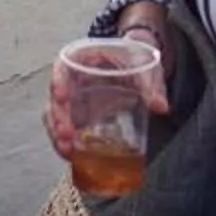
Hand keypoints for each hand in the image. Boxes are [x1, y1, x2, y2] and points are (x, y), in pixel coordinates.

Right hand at [42, 13, 172, 159]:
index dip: (58, 81)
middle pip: (55, 98)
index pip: (62, 67)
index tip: (62, 97)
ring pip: (55, 116)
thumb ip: (151, 84)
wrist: (135, 63)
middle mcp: (71, 79)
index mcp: (82, 59)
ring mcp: (73, 99)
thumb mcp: (144, 65)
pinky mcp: (78, 115)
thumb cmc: (135, 58)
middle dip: (58, 118)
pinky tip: (72, 157)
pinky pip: (66, 129)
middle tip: (67, 135)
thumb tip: (160, 107)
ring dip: (57, 135)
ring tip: (67, 151)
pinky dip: (67, 143)